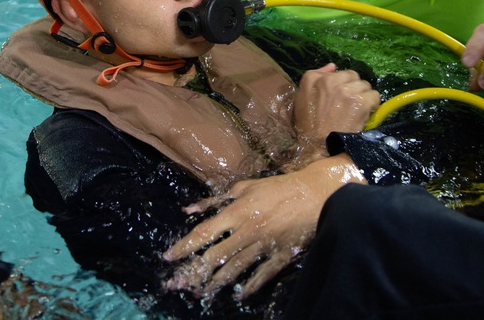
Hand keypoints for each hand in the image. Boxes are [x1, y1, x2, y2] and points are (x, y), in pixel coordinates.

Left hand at [163, 154, 364, 299]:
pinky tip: (238, 295)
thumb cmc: (277, 188)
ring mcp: (264, 246)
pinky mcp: (281, 255)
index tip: (168, 257)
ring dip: (216, 283)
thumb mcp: (244, 187)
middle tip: (177, 284)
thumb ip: (215, 199)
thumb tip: (189, 210)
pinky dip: (250, 286)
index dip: (184, 246)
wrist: (315, 194)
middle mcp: (247, 231)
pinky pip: (263, 275)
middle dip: (194, 271)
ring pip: (235, 269)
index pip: (203, 233)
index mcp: (236, 212)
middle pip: (215, 256)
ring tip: (201, 292)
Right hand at [292, 64, 379, 163]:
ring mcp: (346, 90)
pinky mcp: (360, 101)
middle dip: (354, 88)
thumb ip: (316, 79)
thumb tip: (333, 66)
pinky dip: (372, 105)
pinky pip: (375, 96)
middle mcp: (330, 80)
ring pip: (366, 85)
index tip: (340, 98)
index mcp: (312, 78)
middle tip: (350, 104)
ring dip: (363, 97)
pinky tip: (364, 115)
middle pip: (354, 76)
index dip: (342, 85)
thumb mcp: (301, 99)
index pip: (338, 72)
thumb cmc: (307, 126)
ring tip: (356, 111)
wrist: (316, 147)